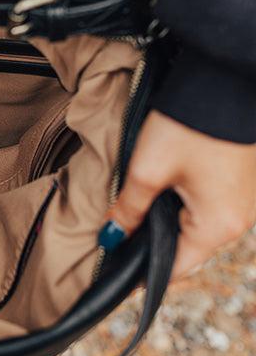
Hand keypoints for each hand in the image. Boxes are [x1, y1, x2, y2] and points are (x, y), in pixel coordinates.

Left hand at [100, 111, 255, 280]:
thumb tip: (112, 236)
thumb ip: (129, 209)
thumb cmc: (189, 125)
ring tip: (138, 216)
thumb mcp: (148, 169)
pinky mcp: (241, 182)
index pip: (175, 268)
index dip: (143, 274)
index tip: (117, 277)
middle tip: (121, 242)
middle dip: (154, 246)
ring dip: (170, 223)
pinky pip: (211, 206)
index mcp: (218, 227)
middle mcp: (239, 221)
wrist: (226, 78)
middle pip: (189, 249)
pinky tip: (165, 192)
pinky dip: (187, 205)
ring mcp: (244, 201)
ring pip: (199, 226)